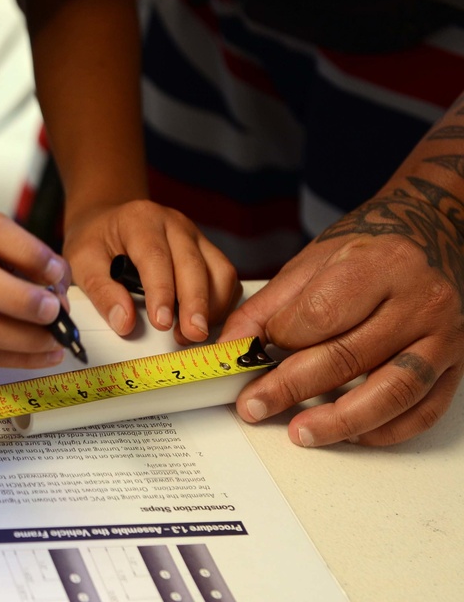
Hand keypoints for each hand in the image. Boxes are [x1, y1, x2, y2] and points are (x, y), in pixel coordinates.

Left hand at [64, 199, 239, 343]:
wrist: (108, 220)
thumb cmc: (97, 239)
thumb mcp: (82, 261)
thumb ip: (101, 291)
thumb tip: (124, 322)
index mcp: (140, 220)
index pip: (155, 257)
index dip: (162, 292)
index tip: (161, 322)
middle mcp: (173, 224)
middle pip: (194, 264)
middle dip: (195, 304)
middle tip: (191, 335)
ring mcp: (194, 236)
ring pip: (219, 270)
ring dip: (212, 305)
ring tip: (192, 333)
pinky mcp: (206, 250)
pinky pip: (224, 276)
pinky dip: (220, 302)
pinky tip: (204, 320)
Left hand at [220, 191, 463, 445]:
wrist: (432, 237)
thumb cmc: (368, 250)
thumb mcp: (312, 263)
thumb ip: (269, 308)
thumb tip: (229, 348)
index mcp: (379, 265)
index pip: (321, 314)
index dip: (280, 341)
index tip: (249, 358)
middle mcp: (419, 300)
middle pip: (349, 356)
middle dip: (292, 388)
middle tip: (254, 405)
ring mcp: (443, 335)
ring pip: (392, 392)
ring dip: (340, 421)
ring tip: (300, 432)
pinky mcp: (456, 365)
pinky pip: (423, 409)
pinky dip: (385, 430)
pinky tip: (352, 433)